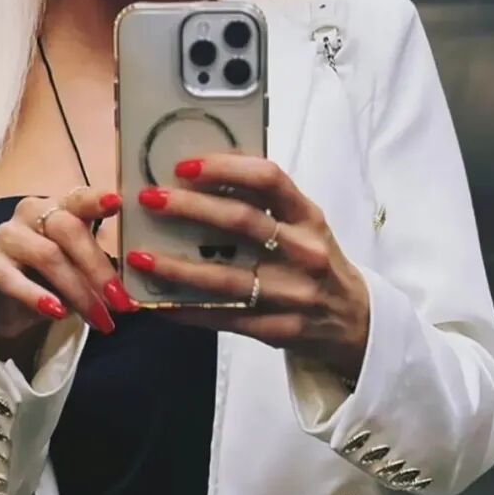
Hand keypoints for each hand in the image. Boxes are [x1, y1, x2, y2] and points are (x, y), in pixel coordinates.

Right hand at [0, 187, 138, 360]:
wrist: (10, 304)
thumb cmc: (52, 279)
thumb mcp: (80, 271)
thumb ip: (100, 272)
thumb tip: (127, 297)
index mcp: (60, 208)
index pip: (79, 199)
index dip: (96, 200)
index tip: (117, 202)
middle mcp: (31, 213)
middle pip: (68, 230)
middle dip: (98, 269)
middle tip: (121, 303)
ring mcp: (7, 237)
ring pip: (48, 256)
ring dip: (78, 292)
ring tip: (99, 319)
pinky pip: (13, 279)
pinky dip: (37, 297)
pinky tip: (56, 312)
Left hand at [127, 153, 370, 373]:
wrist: (354, 322)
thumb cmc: (317, 263)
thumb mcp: (306, 227)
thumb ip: (267, 204)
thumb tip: (202, 176)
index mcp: (309, 217)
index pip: (269, 179)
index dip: (225, 168)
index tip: (185, 165)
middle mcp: (304, 252)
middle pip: (241, 223)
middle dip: (189, 208)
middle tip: (149, 199)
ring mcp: (292, 294)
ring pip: (225, 278)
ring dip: (176, 267)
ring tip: (139, 256)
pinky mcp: (277, 329)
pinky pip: (222, 319)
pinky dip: (185, 310)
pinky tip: (156, 302)